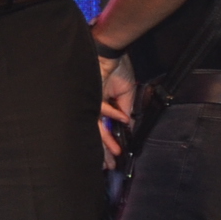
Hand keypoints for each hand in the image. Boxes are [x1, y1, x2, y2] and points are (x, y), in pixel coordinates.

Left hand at [99, 49, 135, 167]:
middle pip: (95, 134)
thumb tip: (130, 126)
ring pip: (94, 128)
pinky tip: (123, 121)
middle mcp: (92, 107)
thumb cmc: (115, 69)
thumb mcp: (127, 93)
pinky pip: (101, 108)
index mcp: (100, 107)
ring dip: (104, 143)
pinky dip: (113, 114)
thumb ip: (126, 110)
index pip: (103, 131)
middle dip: (102, 152)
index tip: (114, 157)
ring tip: (111, 157)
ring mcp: (90, 102)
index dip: (108, 145)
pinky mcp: (92, 95)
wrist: (109, 53)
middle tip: (108, 167)